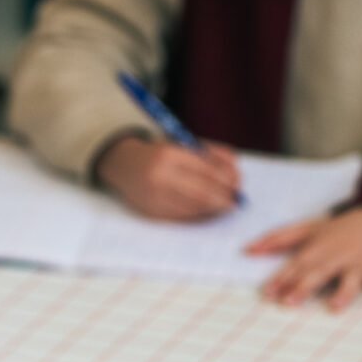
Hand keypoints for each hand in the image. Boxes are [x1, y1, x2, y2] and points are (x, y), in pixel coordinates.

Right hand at [95, 136, 240, 220]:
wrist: (124, 164)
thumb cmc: (160, 153)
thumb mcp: (183, 144)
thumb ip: (211, 155)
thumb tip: (236, 175)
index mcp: (169, 154)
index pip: (207, 171)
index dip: (226, 181)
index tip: (238, 185)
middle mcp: (159, 176)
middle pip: (202, 193)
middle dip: (223, 199)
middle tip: (235, 201)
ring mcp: (153, 196)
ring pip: (194, 208)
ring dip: (213, 209)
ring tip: (225, 206)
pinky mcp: (151, 212)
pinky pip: (182, 217)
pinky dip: (199, 215)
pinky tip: (207, 211)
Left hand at [248, 206, 361, 310]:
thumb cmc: (338, 229)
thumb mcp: (307, 228)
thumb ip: (277, 239)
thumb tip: (247, 250)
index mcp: (318, 248)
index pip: (297, 264)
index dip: (282, 278)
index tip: (267, 293)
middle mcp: (338, 255)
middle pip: (319, 272)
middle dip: (304, 286)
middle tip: (289, 301)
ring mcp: (361, 261)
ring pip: (352, 277)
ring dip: (344, 292)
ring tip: (334, 306)